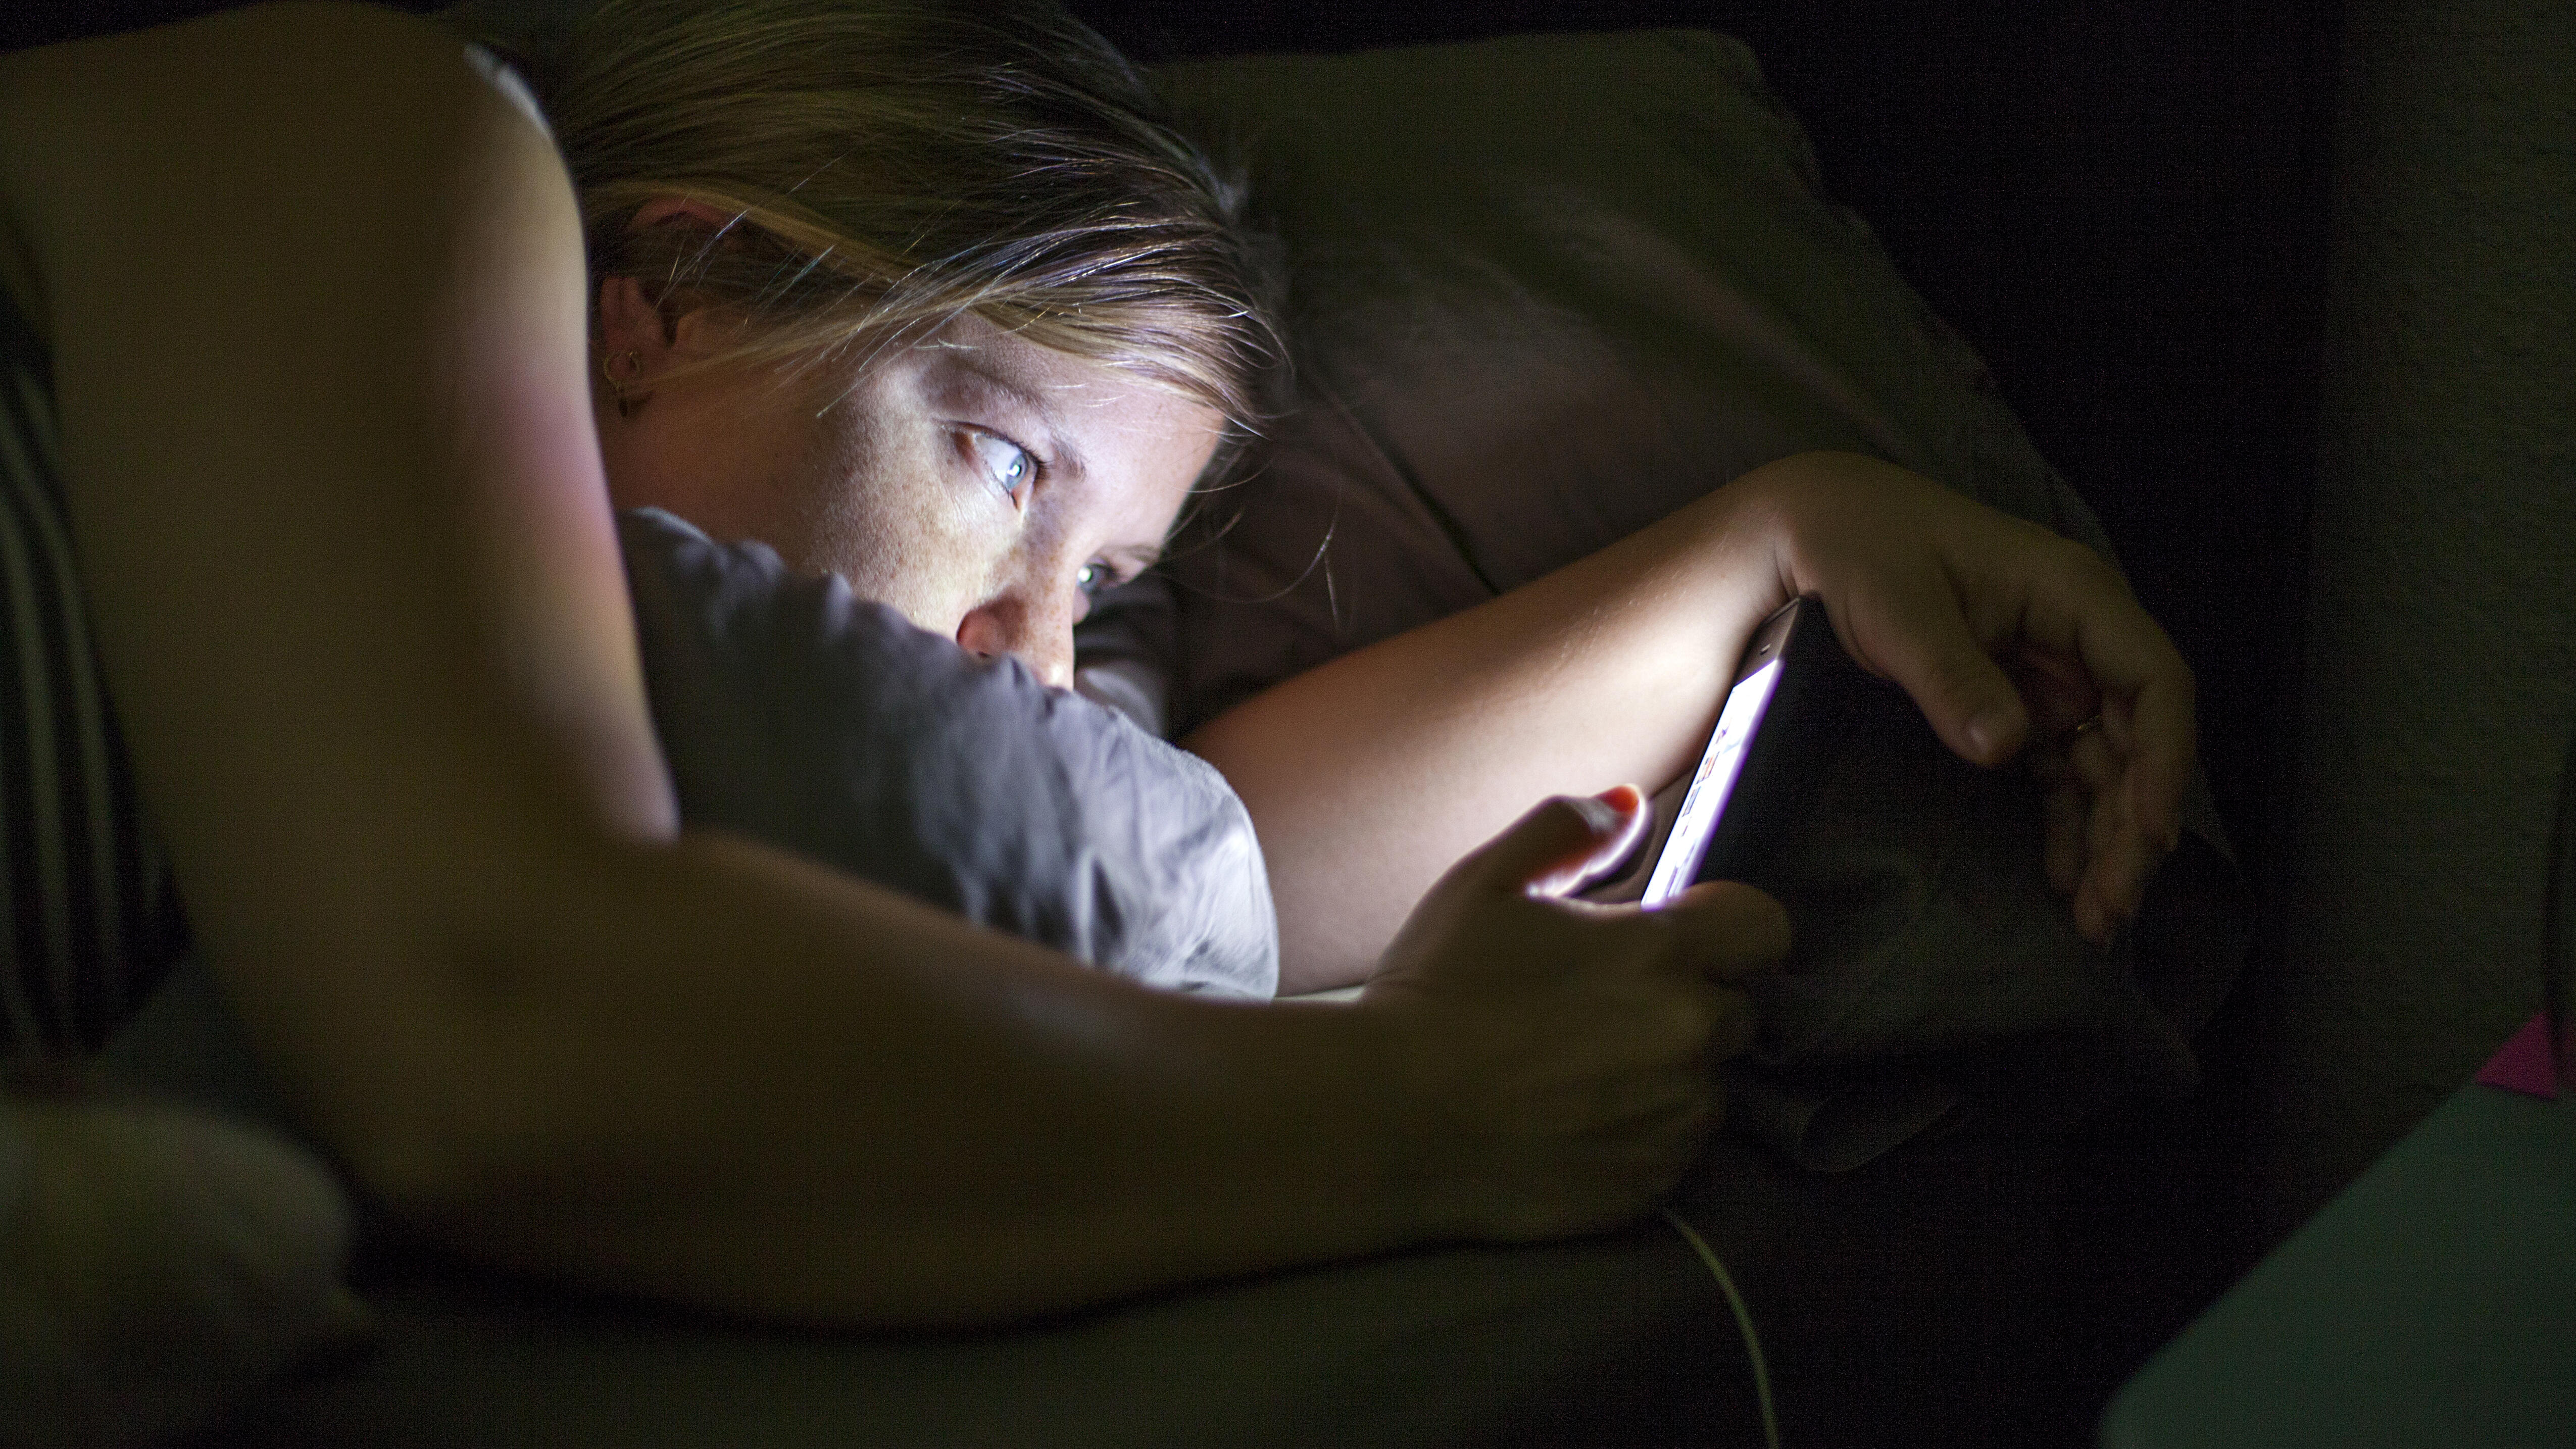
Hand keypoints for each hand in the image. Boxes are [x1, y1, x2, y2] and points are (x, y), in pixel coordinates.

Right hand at [1359, 787, 1787, 1240]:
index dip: (1726, 926)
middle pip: (1737, 1008)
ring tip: (1579, 1070)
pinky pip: (1676, 1151)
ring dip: (1668, 1072)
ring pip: (1707, 1084)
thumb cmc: (1434, 991)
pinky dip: (1642, 1134)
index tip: (1675, 936)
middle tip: (1601, 1008)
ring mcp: (1675, 1120)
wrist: (1386, 1119)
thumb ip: (1567, 831)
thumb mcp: (1485, 883)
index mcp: (1659, 954)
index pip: (1765, 927)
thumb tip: (1627, 802)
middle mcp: (1688, 1038)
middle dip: (1687, 1000)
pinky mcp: (1652, 1185)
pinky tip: (1572, 1121)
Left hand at [1725, 452, 2195, 943]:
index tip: (2148, 832)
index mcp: (2072, 594)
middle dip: (2133, 824)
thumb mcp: (1898, 607)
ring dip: (2105, 838)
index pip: (2154, 680)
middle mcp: (2076, 637)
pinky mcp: (2017, 703)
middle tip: (2112, 907)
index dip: (2164, 759)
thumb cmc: (1861, 548)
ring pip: (2103, 765)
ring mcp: (2050, 674)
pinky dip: (2065, 822)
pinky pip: (2058, 771)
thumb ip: (1952, 674)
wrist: (1814, 530)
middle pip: (2137, 738)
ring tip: (2095, 917)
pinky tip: (2061, 878)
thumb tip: (2005, 745)